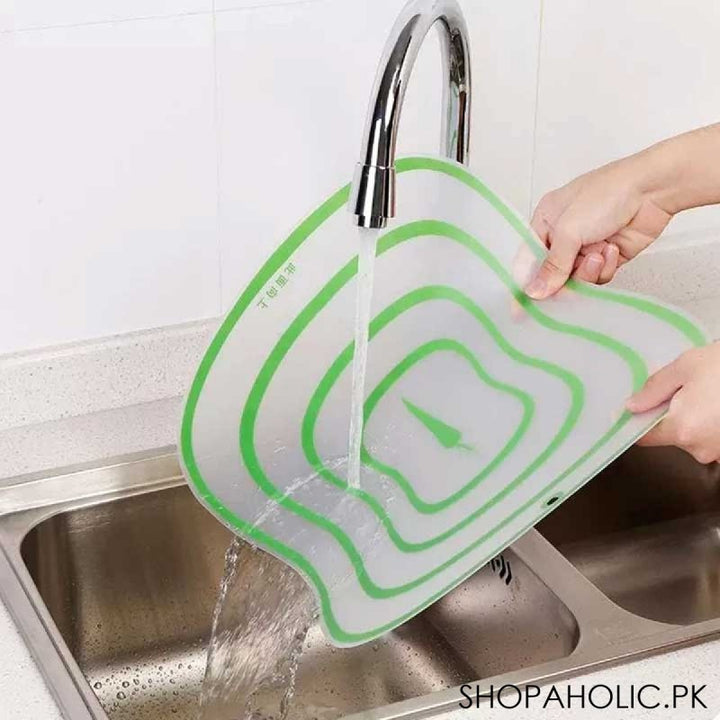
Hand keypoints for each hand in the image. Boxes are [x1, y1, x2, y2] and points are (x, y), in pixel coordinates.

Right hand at [527, 157, 672, 298]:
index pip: (527, 261)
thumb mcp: (569, 230)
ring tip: (600, 255)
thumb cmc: (605, 195)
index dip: (524, 285)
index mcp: (545, 223)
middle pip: (552, 275)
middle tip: (569, 288)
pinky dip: (605, 268)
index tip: (521, 310)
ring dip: (588, 272)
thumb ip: (551, 265)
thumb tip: (533, 293)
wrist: (652, 189)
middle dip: (562, 282)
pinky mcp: (607, 257)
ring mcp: (585, 248)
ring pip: (576, 280)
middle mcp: (562, 237)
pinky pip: (597, 278)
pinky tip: (613, 250)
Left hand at [627, 342, 719, 463]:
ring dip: (697, 419)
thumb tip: (632, 406)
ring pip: (696, 437)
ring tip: (711, 395)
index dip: (638, 423)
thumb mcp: (686, 367)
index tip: (637, 410)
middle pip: (673, 436)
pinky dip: (714, 424)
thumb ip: (654, 389)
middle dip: (674, 415)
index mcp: (682, 430)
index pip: (644, 438)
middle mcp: (701, 449)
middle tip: (688, 390)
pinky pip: (714, 438)